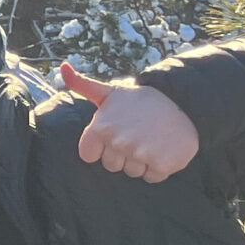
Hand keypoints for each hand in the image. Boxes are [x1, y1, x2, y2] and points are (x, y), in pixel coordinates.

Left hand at [62, 62, 197, 182]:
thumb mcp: (109, 92)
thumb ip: (82, 85)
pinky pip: (152, 177)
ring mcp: (141, 154)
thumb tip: (63, 67)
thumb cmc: (140, 101)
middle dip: (123, 155)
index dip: (101, 148)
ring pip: (132, 172)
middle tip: (136, 135)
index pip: (89, 155)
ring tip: (150, 140)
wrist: (182, 103)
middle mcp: (119, 142)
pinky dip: (158, 167)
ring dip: (141, 161)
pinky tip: (162, 148)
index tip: (113, 135)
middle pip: (112, 166)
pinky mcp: (163, 165)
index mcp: (101, 128)